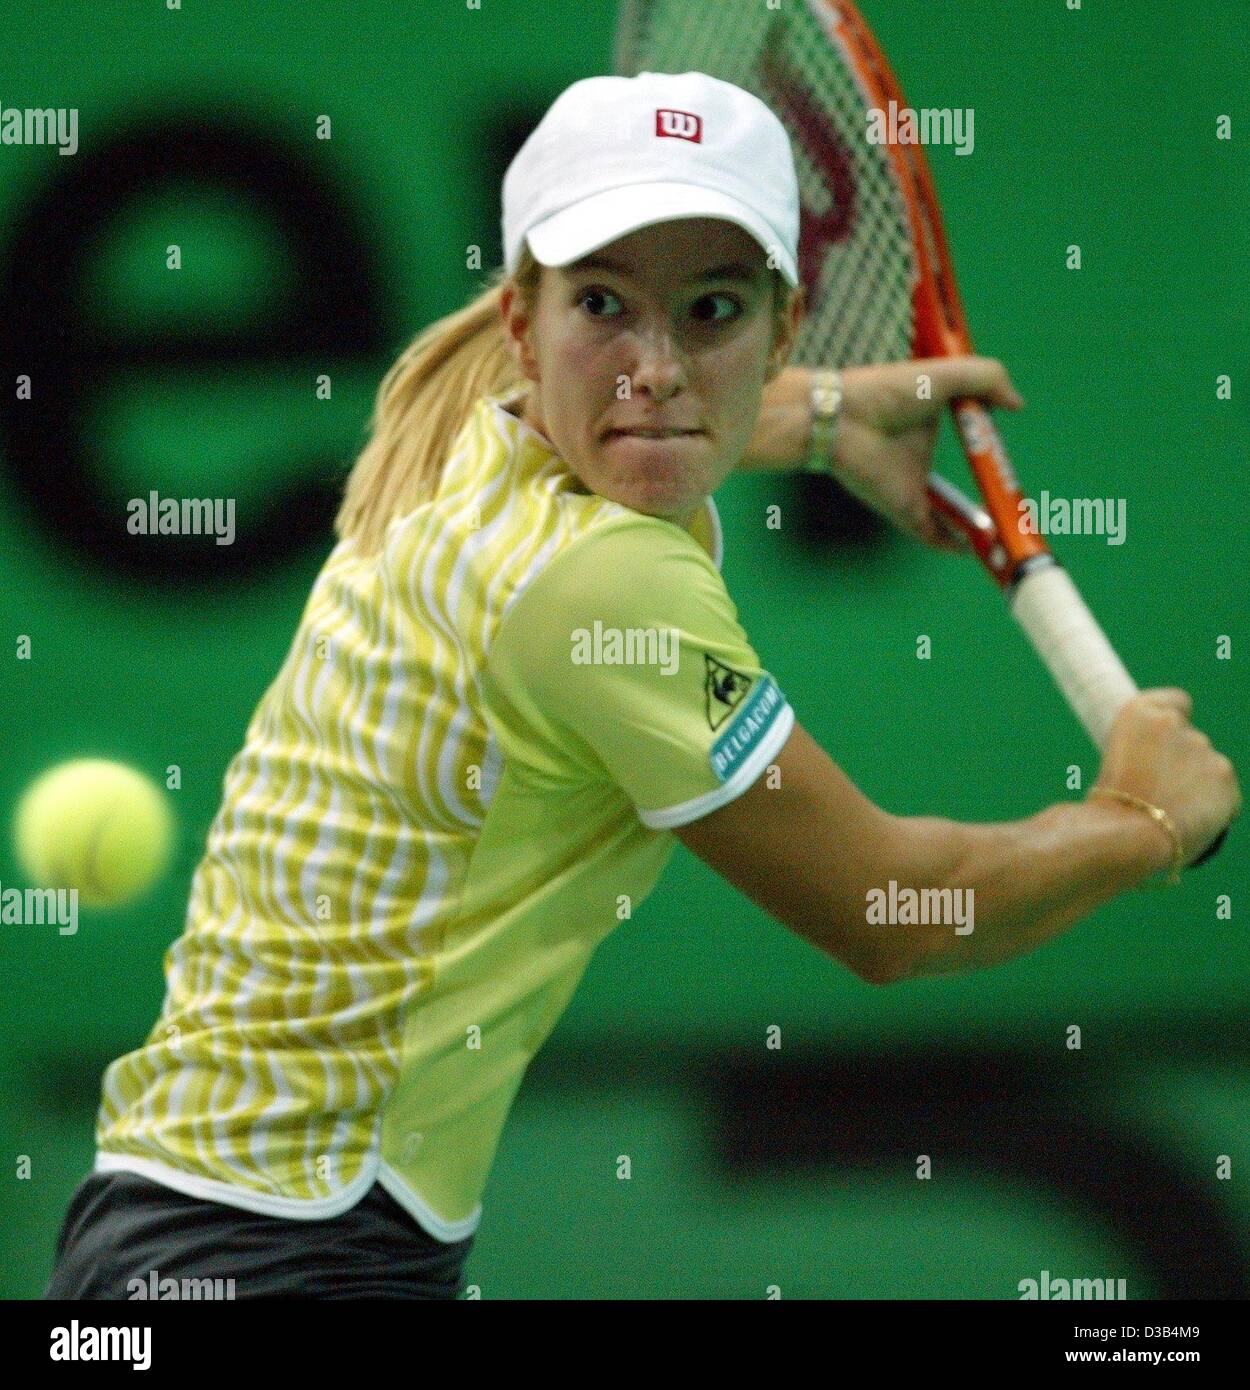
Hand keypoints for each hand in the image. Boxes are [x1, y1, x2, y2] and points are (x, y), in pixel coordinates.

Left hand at [829, 357, 1023, 549]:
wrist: (843, 419)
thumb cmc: (887, 392)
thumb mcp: (946, 375)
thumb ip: (986, 379)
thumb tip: (1018, 404)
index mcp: (929, 429)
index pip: (963, 443)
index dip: (985, 449)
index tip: (1003, 451)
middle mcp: (920, 461)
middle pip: (956, 484)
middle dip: (984, 498)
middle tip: (1010, 500)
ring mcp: (911, 488)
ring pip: (947, 516)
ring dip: (974, 527)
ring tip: (1003, 533)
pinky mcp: (904, 508)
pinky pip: (931, 533)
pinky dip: (951, 542)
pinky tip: (973, 546)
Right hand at [1094, 689, 1241, 866]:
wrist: (1126, 834)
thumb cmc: (1107, 807)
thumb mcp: (1112, 765)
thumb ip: (1144, 754)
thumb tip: (1160, 768)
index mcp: (1139, 713)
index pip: (1176, 702)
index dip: (1173, 724)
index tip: (1163, 745)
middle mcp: (1175, 723)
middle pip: (1191, 741)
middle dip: (1181, 764)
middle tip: (1159, 794)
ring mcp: (1204, 749)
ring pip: (1208, 769)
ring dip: (1196, 786)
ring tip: (1171, 813)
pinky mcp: (1226, 779)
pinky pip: (1225, 795)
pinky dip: (1213, 808)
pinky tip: (1191, 822)